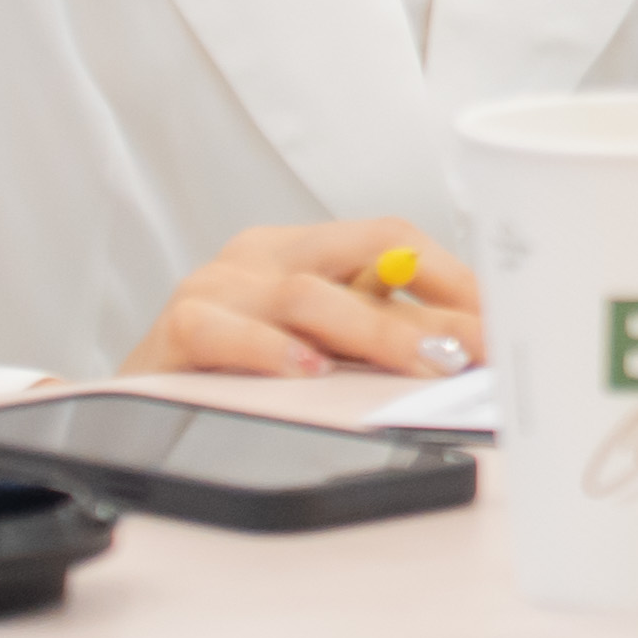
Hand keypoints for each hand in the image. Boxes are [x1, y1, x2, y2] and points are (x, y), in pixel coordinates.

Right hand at [128, 219, 479, 385]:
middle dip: (437, 306)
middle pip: (368, 255)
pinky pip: (228, 331)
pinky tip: (309, 371)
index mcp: (302, 249)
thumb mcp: (313, 339)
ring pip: (310, 294)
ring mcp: (220, 286)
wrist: (132, 398)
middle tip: (483, 350)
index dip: (455, 276)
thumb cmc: (231, 368)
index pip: (394, 239)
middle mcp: (263, 256)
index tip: (504, 319)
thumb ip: (376, 330)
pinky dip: (272, 350)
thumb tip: (467, 347)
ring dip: (378, 333)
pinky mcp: (178, 327)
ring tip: (425, 365)